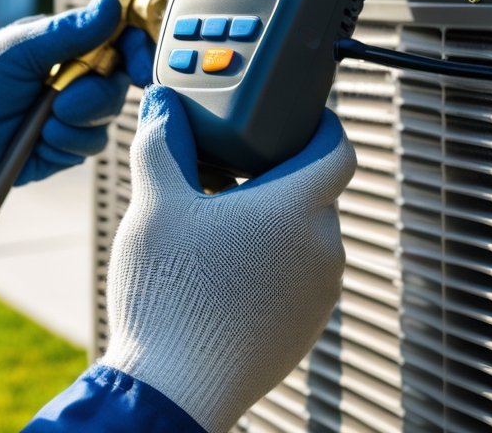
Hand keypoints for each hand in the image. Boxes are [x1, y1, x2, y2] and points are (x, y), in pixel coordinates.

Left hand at [0, 0, 153, 239]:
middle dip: (95, 94)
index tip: (138, 67)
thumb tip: (110, 4)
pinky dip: (67, 143)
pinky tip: (40, 139)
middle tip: (62, 102)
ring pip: (108, 116)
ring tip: (42, 122)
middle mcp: (75, 77)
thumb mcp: (21, 50)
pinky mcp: (67, 145)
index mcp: (65, 44)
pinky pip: (91, 145)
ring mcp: (73, 112)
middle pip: (119, 81)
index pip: (116, 39)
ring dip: (77, 121)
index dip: (135, 50)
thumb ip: (69, 32)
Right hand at [101, 86, 354, 432]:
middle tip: (231, 167)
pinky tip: (221, 271)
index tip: (297, 117)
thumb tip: (162, 103)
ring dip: (270, 222)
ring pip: (304, 238)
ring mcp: (319, 295)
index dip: (321, 125)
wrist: (176, 387)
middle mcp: (323, 250)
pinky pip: (297, 277)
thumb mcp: (155, 203)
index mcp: (297, 209)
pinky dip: (269, 262)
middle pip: (314, 192)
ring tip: (217, 224)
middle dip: (276, 175)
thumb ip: (162, 142)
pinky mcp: (305, 329)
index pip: (336, 148)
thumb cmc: (169, 293)